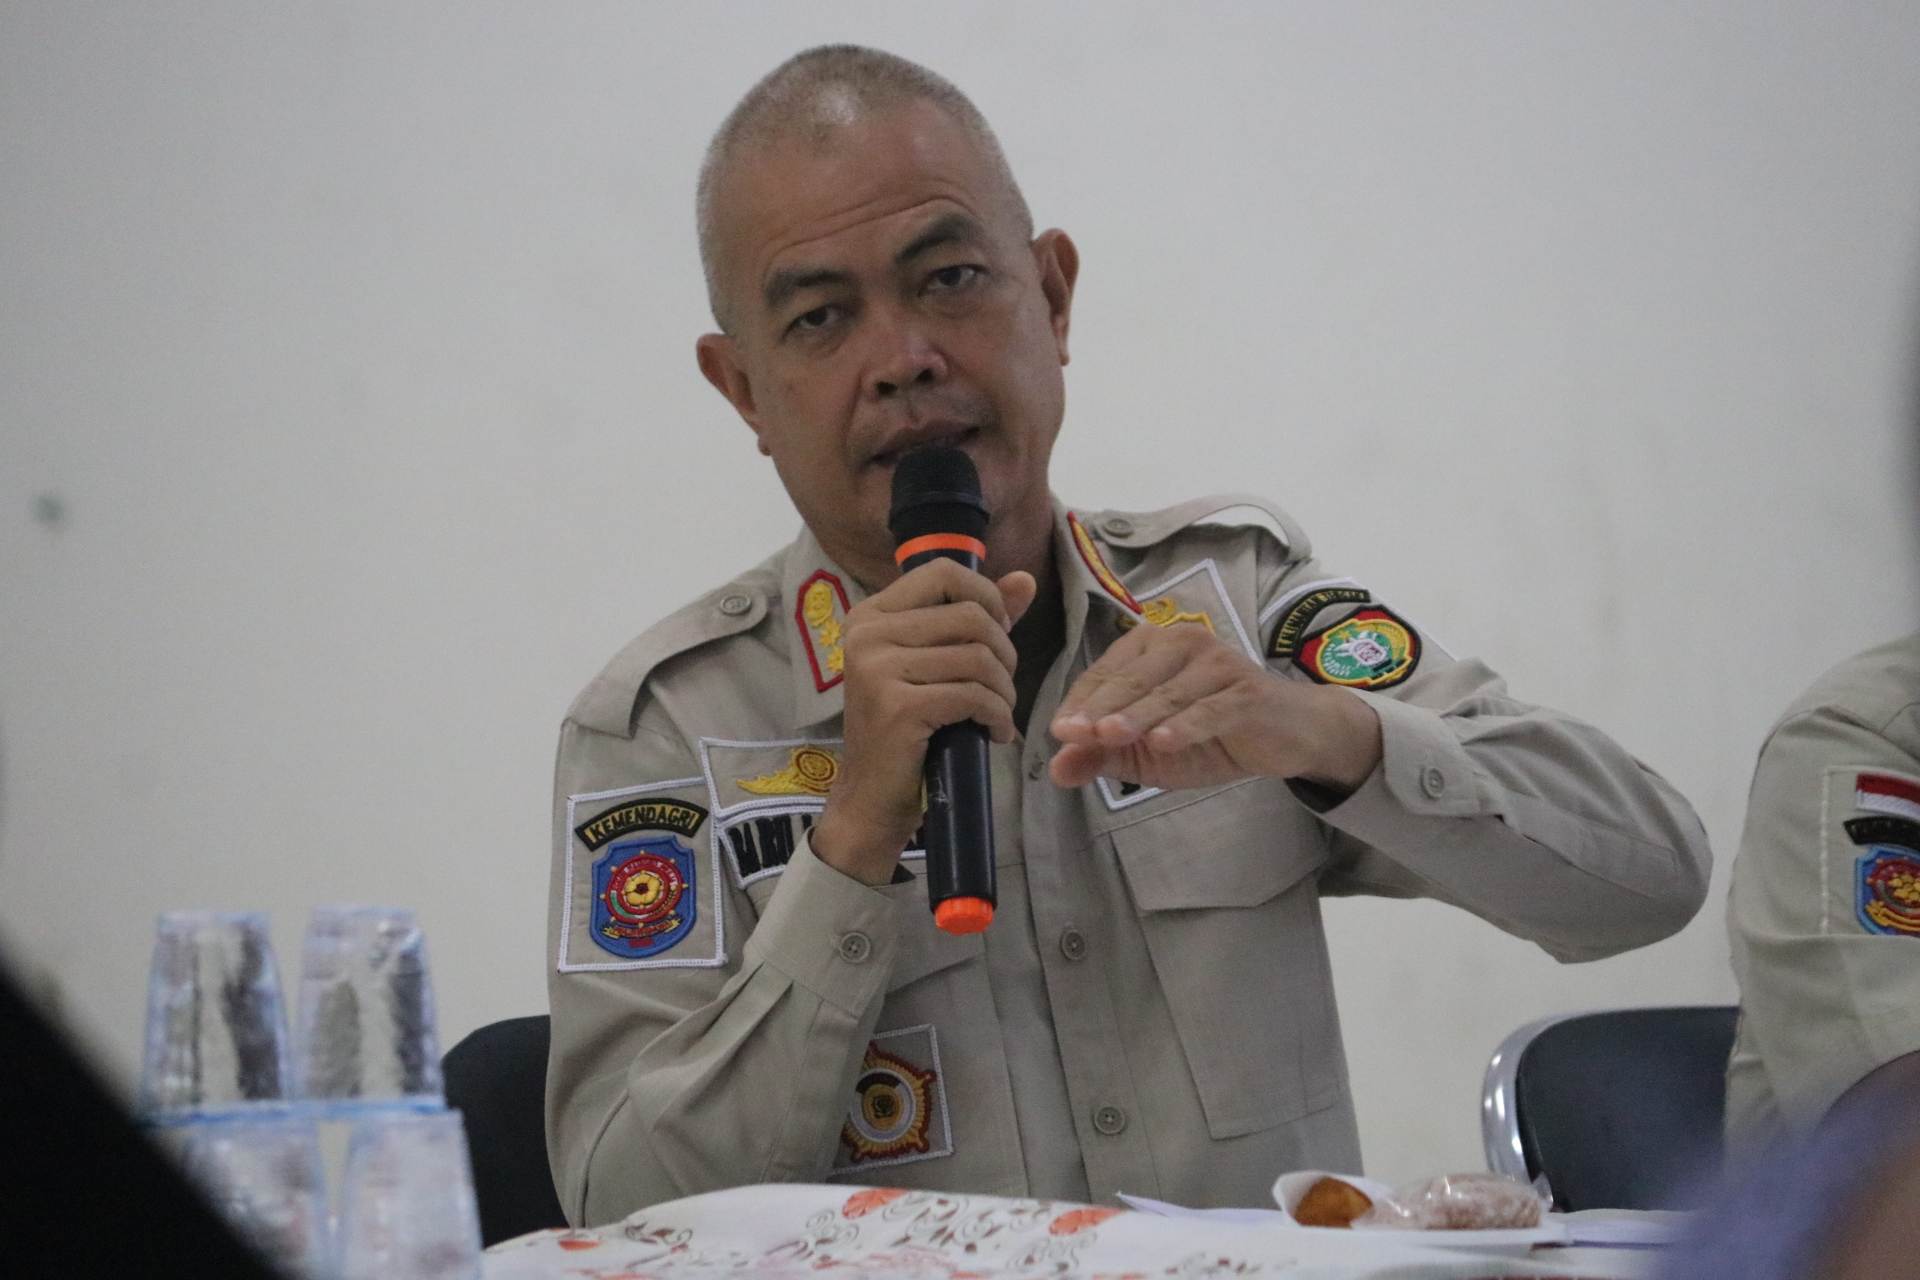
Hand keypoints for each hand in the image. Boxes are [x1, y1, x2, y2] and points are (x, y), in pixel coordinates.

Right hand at [812, 560, 1037, 885]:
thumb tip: (1025, 580)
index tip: (996, 636)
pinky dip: (998, 716)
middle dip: (1003, 654)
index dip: (986, 598)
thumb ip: (979, 619)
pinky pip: (974, 694)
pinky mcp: (897, 706)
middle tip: (1000, 688)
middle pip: (970, 616)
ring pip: (978, 657)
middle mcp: (867, 634)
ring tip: (996, 714)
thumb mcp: (938, 666)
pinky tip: (993, 733)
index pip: (944, 573)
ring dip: (1003, 691)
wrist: (871, 801)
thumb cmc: (907, 733)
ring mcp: (877, 669)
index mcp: (871, 615)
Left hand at [1048, 621, 1382, 793]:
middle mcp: (1182, 642)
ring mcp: (1217, 663)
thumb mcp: (1149, 752)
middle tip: (1072, 734)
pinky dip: (1185, 726)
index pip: (1104, 674)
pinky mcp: (1246, 690)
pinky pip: (1209, 709)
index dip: (1080, 703)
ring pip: (1166, 694)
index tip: (1058, 732)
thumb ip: (1104, 755)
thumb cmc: (1210, 734)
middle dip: (1099, 708)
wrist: (1284, 735)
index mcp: (1150, 646)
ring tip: (1108, 736)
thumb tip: (1056, 770)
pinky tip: (1163, 743)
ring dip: (1136, 716)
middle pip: (1131, 679)